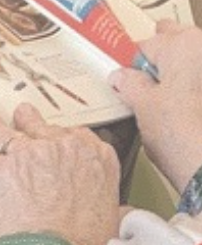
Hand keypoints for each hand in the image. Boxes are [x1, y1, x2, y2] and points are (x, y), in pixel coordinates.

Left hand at [0, 104, 121, 244]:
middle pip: (44, 129)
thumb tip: (121, 217)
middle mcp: (64, 149)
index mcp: (96, 159)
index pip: (79, 138)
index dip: (65, 140)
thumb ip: (113, 212)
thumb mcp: (112, 221)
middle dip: (32, 122)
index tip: (60, 140)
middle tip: (24, 117)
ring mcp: (32, 156)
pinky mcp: (3, 172)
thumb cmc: (82, 242)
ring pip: (8, 134)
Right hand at [110, 20, 201, 194]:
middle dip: (154, 63)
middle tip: (135, 86)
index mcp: (182, 45)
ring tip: (153, 103)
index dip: (130, 65)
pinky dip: (181, 92)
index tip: (120, 80)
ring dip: (167, 79)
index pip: (146, 45)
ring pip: (184, 65)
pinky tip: (171, 111)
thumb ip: (129, 85)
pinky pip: (192, 83)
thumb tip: (120, 77)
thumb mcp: (142, 106)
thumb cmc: (179, 133)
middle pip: (172, 46)